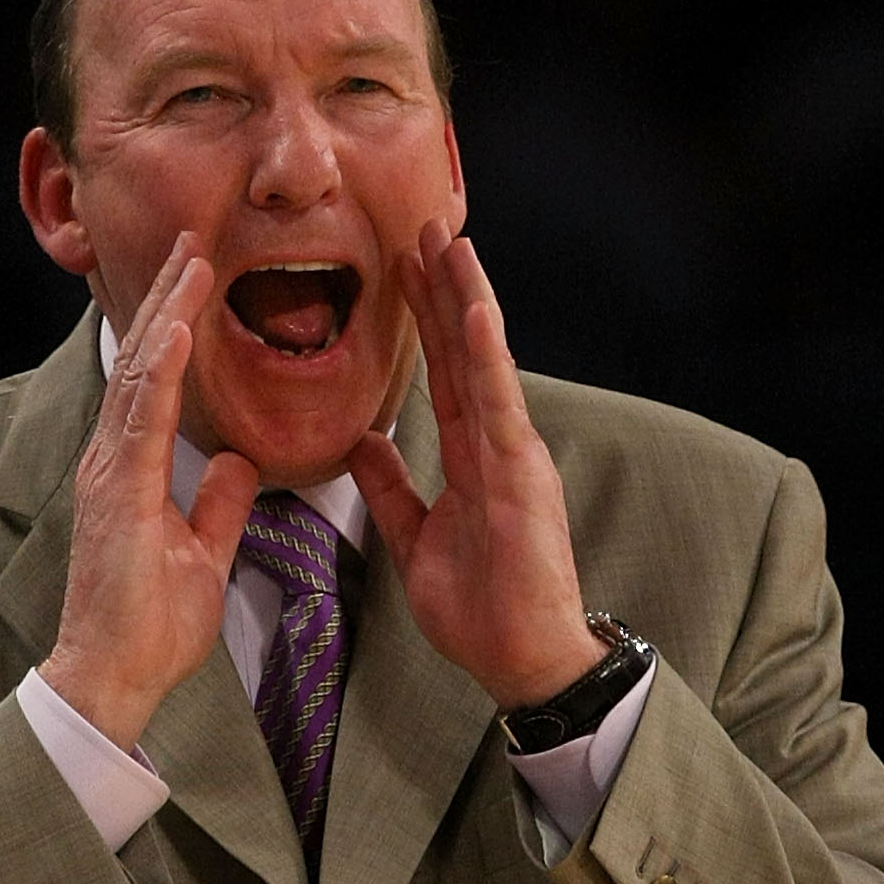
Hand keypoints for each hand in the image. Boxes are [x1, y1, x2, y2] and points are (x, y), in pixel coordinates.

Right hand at [40, 237, 258, 749]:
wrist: (113, 674)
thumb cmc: (148, 626)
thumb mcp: (203, 553)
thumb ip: (218, 505)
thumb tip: (238, 463)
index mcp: (131, 467)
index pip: (159, 380)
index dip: (177, 324)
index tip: (199, 274)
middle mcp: (113, 457)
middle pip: (145, 360)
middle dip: (169, 297)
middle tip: (194, 237)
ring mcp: (110, 470)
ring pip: (143, 373)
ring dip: (169, 313)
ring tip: (192, 258)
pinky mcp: (118, 492)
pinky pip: (143, 418)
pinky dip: (163, 368)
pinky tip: (179, 328)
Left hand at [349, 219, 606, 709]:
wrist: (518, 661)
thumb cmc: (479, 611)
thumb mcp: (414, 542)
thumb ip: (393, 490)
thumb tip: (362, 443)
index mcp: (471, 457)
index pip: (441, 373)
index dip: (421, 319)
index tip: (402, 265)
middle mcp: (496, 444)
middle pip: (460, 352)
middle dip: (441, 287)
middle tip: (421, 222)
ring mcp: (512, 454)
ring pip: (484, 362)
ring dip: (466, 298)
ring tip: (449, 238)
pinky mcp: (521, 475)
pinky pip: (499, 405)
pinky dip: (486, 355)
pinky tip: (472, 310)